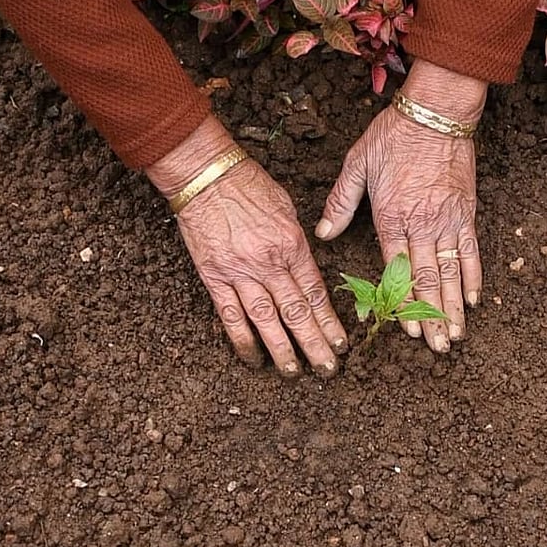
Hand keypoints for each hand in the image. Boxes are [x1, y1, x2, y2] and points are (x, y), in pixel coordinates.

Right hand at [148, 116, 347, 376]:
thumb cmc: (249, 185)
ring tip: (294, 373)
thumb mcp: (287, 209)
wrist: (205, 174)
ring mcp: (240, 272)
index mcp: (292, 245)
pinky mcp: (214, 277)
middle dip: (314, 344)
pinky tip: (253, 359)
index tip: (341, 344)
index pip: (315, 293)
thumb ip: (298, 243)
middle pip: (296, 312)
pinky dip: (242, 341)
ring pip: (266, 320)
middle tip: (328, 370)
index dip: (329, 322)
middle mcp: (269, 263)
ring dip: (282, 350)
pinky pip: (230, 316)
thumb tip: (308, 271)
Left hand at [315, 60, 486, 352]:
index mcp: (391, 217)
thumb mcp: (357, 163)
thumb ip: (340, 201)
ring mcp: (447, 219)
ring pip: (451, 272)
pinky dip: (472, 276)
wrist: (436, 112)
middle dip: (431, 317)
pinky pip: (471, 250)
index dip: (401, 303)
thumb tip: (323, 232)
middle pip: (427, 280)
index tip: (405, 330)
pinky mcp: (466, 211)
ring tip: (455, 334)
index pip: (396, 270)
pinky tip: (472, 299)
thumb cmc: (393, 135)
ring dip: (453, 306)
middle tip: (436, 348)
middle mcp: (421, 224)